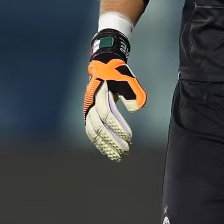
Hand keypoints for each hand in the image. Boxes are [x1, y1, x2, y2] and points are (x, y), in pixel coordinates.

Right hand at [82, 30, 146, 160]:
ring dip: (106, 146)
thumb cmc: (118, 74)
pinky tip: (109, 152)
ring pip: (93, 133)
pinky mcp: (88, 116)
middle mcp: (90, 103)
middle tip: (126, 150)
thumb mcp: (128, 79)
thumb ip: (134, 93)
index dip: (117, 127)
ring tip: (118, 156)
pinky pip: (91, 133)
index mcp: (99, 93)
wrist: (102, 67)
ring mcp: (87, 110)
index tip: (129, 137)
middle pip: (99, 127)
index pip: (106, 114)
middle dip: (113, 140)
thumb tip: (135, 109)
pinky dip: (99, 144)